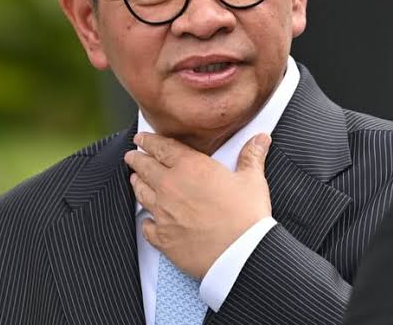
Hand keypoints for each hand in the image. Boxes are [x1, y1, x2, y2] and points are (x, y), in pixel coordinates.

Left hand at [124, 132, 271, 278]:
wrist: (241, 254)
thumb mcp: (252, 180)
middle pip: (145, 167)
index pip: (162, 147)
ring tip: (134, 179)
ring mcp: (163, 212)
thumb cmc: (247, 216)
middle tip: (132, 155)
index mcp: (190, 166)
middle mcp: (171, 185)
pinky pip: (146, 225)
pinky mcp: (162, 237)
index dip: (149, 141)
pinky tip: (147, 220)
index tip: (141, 138)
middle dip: (136, 159)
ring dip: (137, 183)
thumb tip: (261, 138)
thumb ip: (252, 156)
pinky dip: (146, 220)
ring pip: (141, 192)